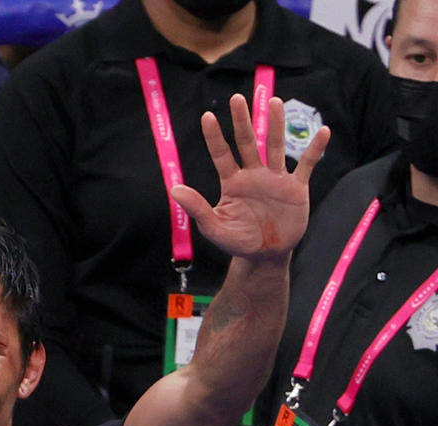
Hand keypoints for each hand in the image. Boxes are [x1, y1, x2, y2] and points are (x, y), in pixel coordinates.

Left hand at [171, 92, 330, 261]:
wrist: (265, 255)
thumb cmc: (237, 241)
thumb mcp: (214, 227)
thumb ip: (197, 208)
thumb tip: (174, 190)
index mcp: (232, 182)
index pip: (221, 154)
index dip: (214, 136)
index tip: (207, 116)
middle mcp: (253, 174)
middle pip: (247, 142)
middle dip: (242, 120)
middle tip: (237, 98)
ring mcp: (275, 179)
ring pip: (275, 146)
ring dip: (275, 124)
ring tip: (274, 101)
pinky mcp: (296, 188)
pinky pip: (307, 165)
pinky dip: (315, 149)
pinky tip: (323, 131)